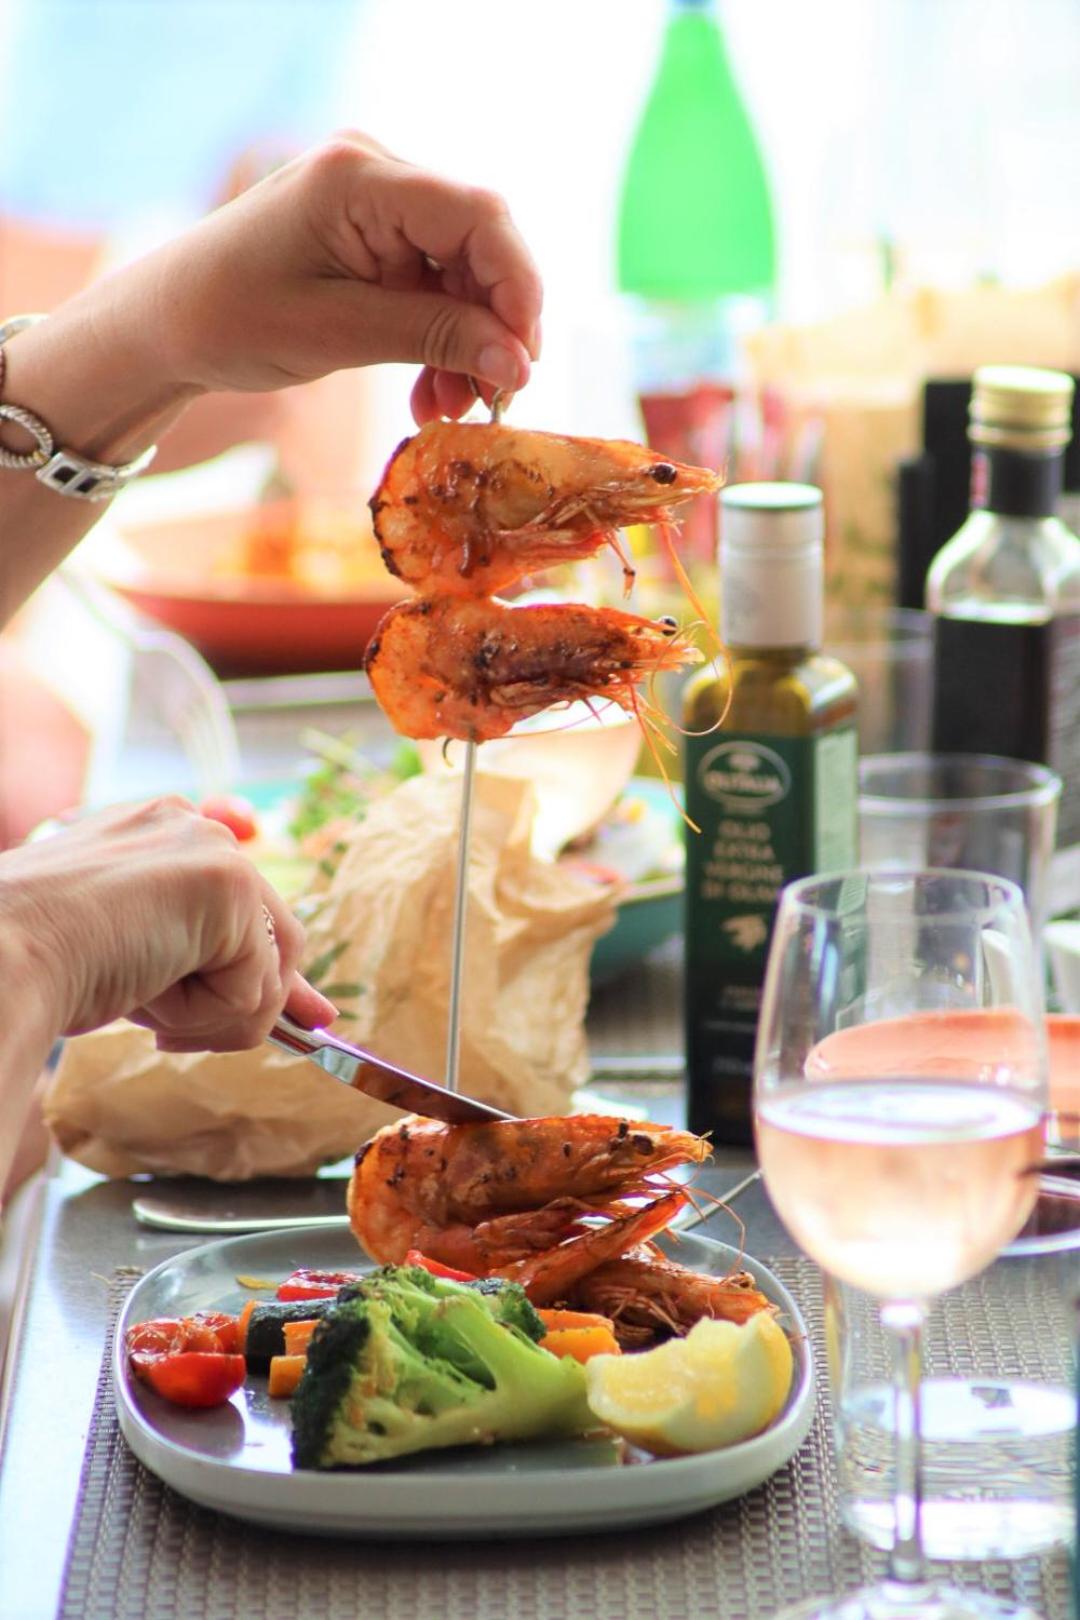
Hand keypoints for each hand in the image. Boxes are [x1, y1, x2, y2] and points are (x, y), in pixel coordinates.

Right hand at [0, 798, 335, 1052]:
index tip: (301, 1014)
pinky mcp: (229, 887)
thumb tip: (315, 1012)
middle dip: (241, 1003)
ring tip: (141, 1003)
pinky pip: (254, 989)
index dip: (262, 969)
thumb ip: (209, 965)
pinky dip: (203, 1017)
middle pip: (274, 939)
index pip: (245, 906)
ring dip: (211, 1016)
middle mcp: (194, 827)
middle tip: (169, 1029)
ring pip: (270, 970)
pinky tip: (146, 995)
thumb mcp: (135, 956)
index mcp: (159, 833)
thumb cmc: (39, 965)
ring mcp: (215, 850)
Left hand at [134, 131, 542, 425]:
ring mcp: (380, 205)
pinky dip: (441, 341)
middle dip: (492, 328)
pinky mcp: (378, 238)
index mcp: (359, 178)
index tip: (524, 364)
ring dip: (468, 346)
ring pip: (464, 275)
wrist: (169, 322)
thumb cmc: (229, 319)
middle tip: (491, 402)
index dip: (518, 288)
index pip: (478, 217)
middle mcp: (378, 175)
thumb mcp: (336, 335)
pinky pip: (435, 287)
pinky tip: (430, 393)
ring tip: (447, 410)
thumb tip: (517, 366)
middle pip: (480, 245)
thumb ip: (433, 338)